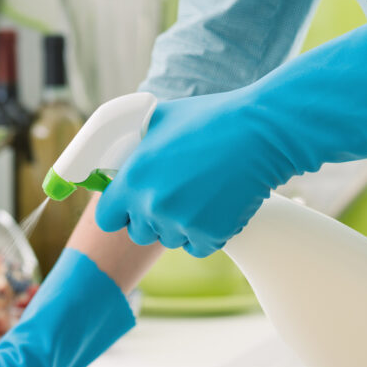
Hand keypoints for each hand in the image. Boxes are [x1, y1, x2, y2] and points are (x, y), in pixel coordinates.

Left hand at [95, 89, 282, 257]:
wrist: (259, 133)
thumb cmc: (211, 119)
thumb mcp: (160, 120)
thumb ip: (136, 145)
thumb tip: (123, 154)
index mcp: (133, 178)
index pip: (107, 218)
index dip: (118, 212)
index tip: (129, 207)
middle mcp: (152, 205)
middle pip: (138, 233)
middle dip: (150, 219)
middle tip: (173, 197)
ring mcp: (182, 223)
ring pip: (170, 240)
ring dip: (180, 225)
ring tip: (200, 195)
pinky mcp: (211, 235)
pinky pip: (197, 247)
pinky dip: (205, 234)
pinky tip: (215, 207)